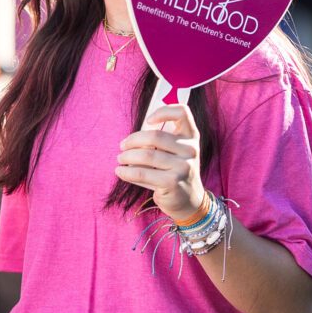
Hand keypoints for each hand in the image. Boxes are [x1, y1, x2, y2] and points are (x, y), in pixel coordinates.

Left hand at [114, 102, 205, 223]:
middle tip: (122, 146)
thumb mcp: (175, 153)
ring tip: (120, 159)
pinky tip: (120, 171)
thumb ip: (161, 141)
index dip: (163, 111)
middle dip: (133, 140)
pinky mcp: (172, 182)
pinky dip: (127, 172)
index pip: (183, 113)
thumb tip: (131, 138)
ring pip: (146, 155)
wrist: (188, 201)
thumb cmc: (174, 172)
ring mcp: (183, 167)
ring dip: (127, 157)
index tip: (148, 121)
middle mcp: (190, 150)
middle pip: (155, 136)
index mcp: (191, 137)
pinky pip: (143, 173)